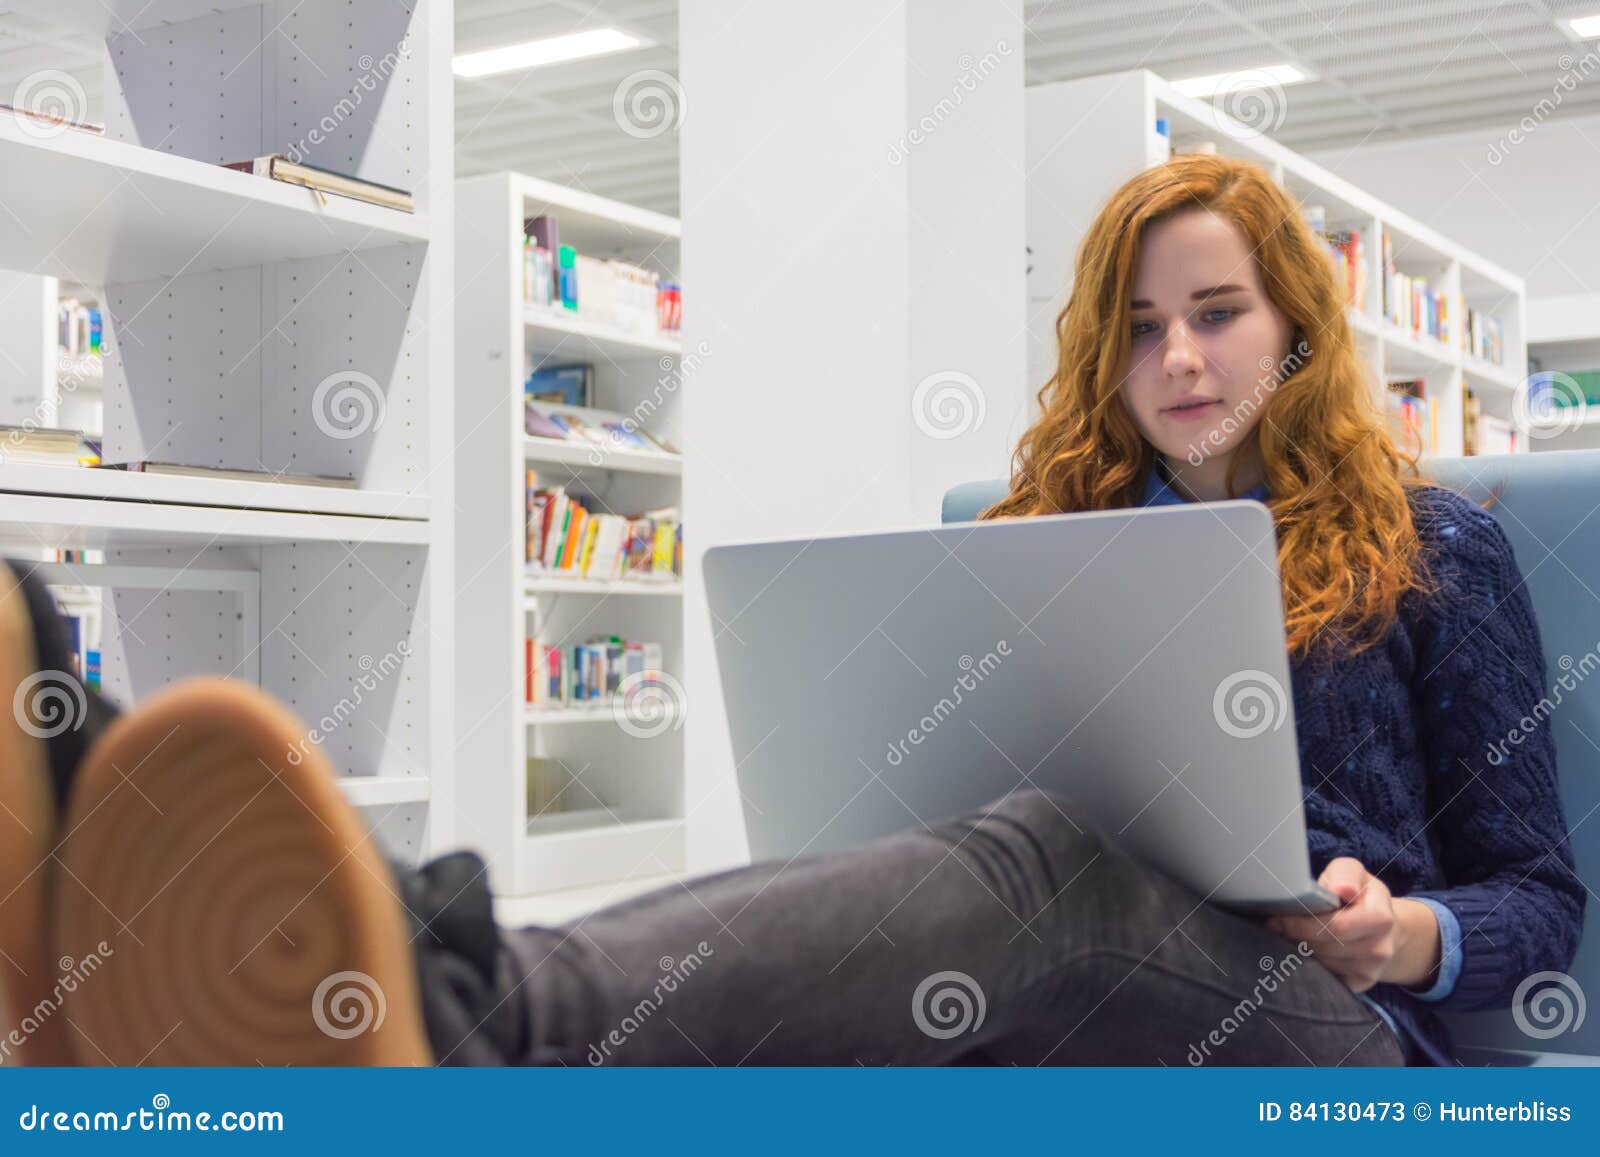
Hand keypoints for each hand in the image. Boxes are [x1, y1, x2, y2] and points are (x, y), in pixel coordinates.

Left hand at [1264, 858, 1433, 992]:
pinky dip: (1310, 964)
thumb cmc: (1357, 894)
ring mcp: (1372, 970)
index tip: (1279, 917)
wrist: (1381, 926)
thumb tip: (1342, 889)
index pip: (1335, 927)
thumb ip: (1345, 875)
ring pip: (1321, 964)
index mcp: (1381, 917)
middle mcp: (1381, 948)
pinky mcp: (1361, 984)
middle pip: (1324, 947)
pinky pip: (1325, 978)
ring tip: (1291, 934)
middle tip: (1276, 926)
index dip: (1302, 923)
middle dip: (1295, 936)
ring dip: (1300, 950)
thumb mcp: (1352, 873)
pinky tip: (1306, 949)